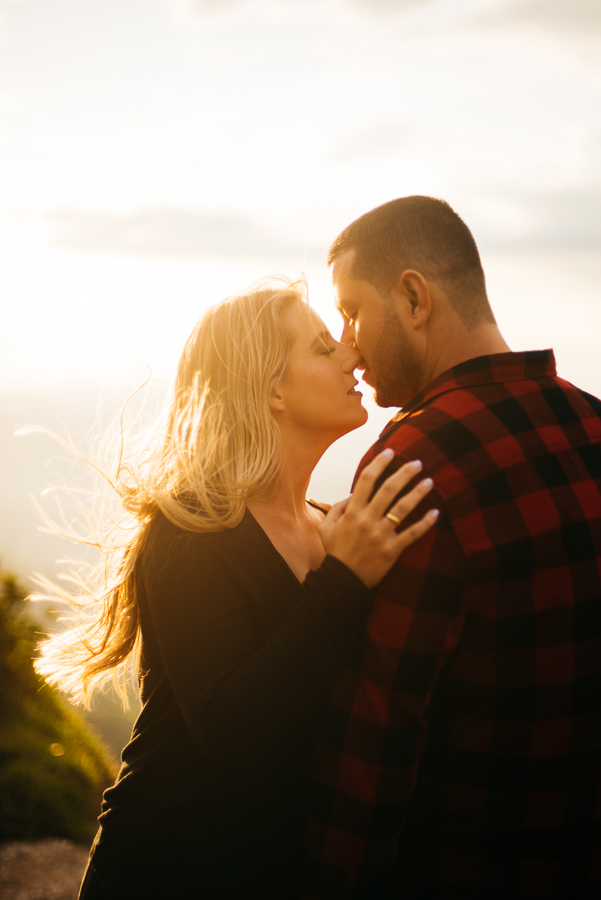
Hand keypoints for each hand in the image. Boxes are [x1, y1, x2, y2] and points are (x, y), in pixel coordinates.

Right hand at [318, 449, 438, 587]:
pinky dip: (425, 523)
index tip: (390, 452)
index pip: (366, 480)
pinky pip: (412, 534)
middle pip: (388, 490)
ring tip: (430, 482)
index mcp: (352, 512)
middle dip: (404, 473)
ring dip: (417, 493)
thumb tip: (353, 494)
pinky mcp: (393, 550)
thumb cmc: (335, 553)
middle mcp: (367, 520)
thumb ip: (337, 508)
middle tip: (418, 462)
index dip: (378, 463)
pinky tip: (436, 512)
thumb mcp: (326, 528)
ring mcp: (381, 535)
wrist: (342, 583)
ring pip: (403, 509)